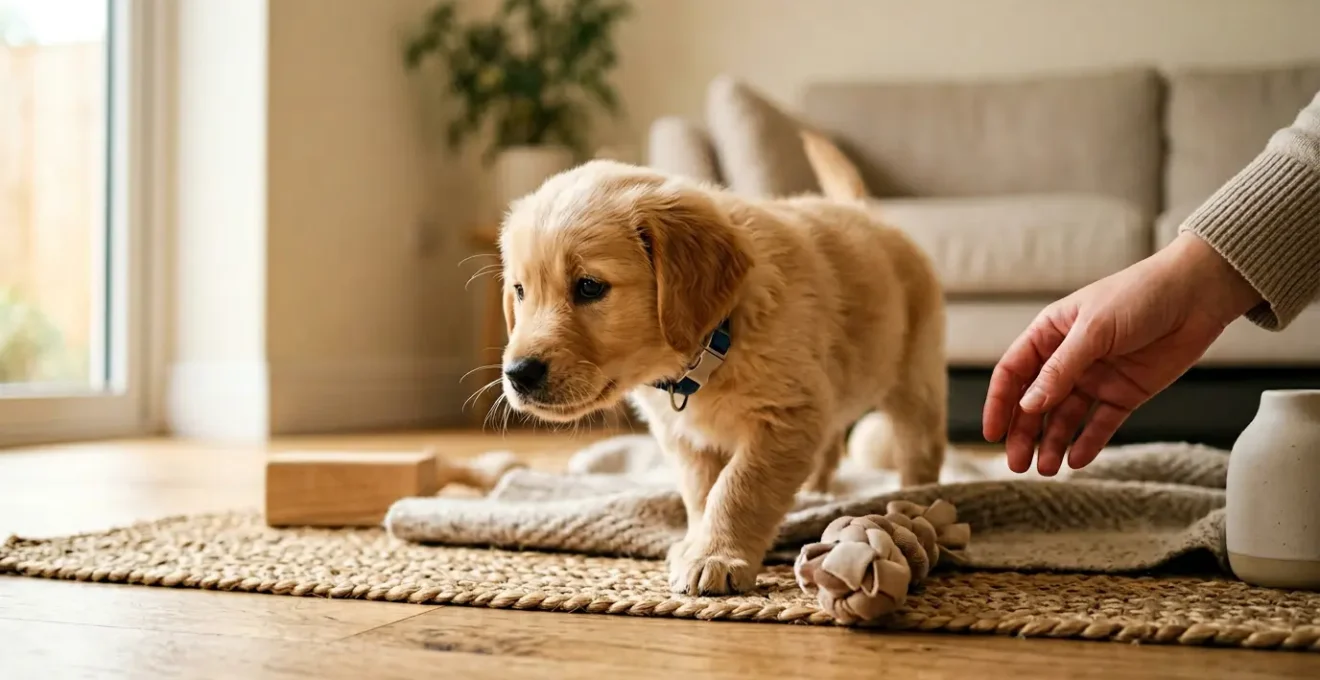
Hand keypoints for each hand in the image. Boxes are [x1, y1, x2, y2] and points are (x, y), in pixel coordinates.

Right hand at [983, 233, 1261, 474]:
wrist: (1197, 296)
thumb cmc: (1140, 295)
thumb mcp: (1094, 330)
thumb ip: (1060, 370)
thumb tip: (1027, 406)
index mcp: (1049, 334)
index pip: (1013, 373)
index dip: (1000, 404)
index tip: (992, 433)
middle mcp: (1068, 359)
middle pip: (1035, 403)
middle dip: (1024, 433)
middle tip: (1016, 463)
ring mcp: (1095, 378)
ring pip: (1064, 418)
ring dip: (1052, 443)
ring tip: (1046, 468)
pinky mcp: (1124, 394)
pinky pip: (1100, 424)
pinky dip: (1087, 442)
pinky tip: (1076, 461)